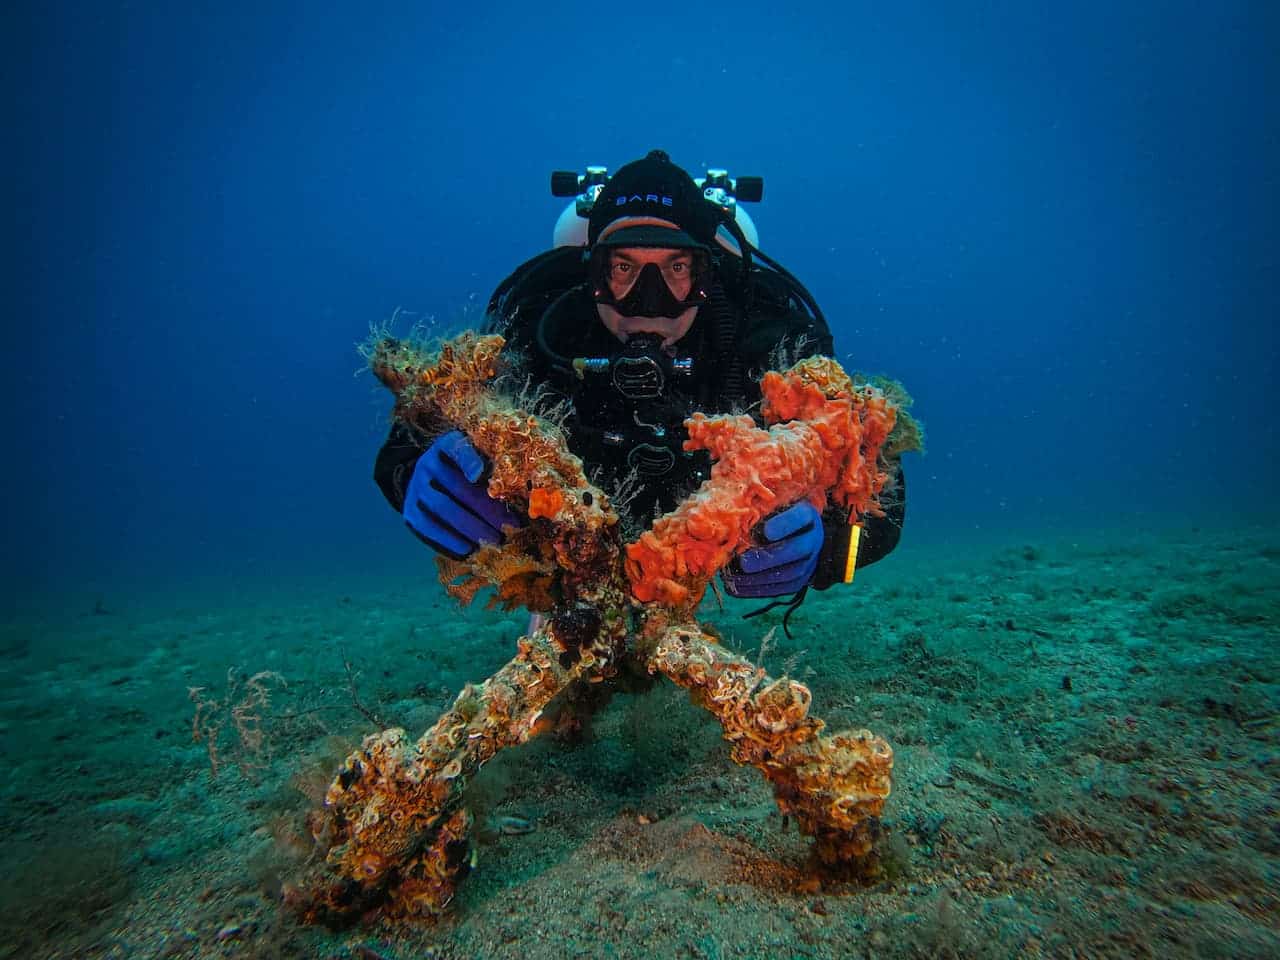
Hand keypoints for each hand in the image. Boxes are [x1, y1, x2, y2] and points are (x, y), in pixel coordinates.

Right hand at [403, 430, 523, 558]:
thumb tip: (523, 492)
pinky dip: (448, 539)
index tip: (480, 474)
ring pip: (443, 508)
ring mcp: (417, 488)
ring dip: (471, 527)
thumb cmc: (464, 470)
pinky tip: (469, 549)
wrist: (428, 480)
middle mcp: (428, 463)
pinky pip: (428, 527)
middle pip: (458, 486)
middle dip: (487, 508)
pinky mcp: (410, 511)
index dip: (469, 460)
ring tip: (495, 541)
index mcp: (447, 445)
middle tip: (511, 526)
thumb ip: (493, 467)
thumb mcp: (476, 458)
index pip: (457, 448)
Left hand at [721, 501, 823, 597]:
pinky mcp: (798, 582)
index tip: (765, 530)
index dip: (784, 524)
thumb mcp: (773, 506)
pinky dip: (757, 589)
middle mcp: (813, 540)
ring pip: (788, 574)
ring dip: (759, 578)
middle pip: (796, 550)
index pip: (801, 517)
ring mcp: (808, 563)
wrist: (799, 537)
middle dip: (768, 558)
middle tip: (744, 562)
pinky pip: (780, 589)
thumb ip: (761, 509)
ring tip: (734, 577)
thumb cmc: (777, 516)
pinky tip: (736, 586)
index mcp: (807, 515)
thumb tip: (737, 518)